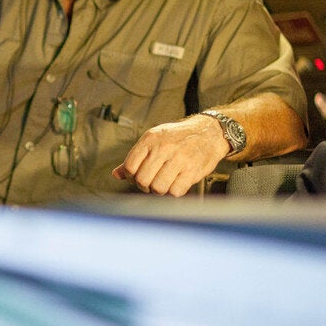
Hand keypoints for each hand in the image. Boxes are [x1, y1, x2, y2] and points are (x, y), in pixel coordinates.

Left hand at [112, 114, 226, 196]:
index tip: (138, 177)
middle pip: (142, 180)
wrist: (209, 133)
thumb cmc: (178, 137)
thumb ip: (136, 156)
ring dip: (159, 190)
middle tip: (152, 182)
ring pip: (158, 188)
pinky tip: (177, 183)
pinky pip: (175, 192)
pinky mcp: (192, 171)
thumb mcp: (155, 139)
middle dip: (145, 186)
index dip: (131, 177)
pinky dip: (174, 192)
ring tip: (165, 182)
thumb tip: (116, 174)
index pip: (130, 166)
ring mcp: (179, 159)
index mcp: (151, 139)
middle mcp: (164, 147)